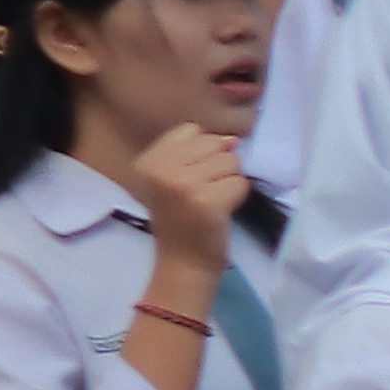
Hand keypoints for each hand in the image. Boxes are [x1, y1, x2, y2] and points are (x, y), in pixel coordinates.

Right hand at [131, 124, 245, 263]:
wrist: (182, 260)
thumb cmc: (182, 218)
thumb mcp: (173, 179)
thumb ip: (197, 153)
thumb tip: (232, 140)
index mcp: (148, 160)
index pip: (191, 129)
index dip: (203, 149)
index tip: (195, 174)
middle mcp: (160, 169)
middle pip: (213, 142)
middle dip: (219, 165)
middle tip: (205, 190)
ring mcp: (183, 185)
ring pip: (230, 161)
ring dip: (229, 181)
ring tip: (212, 200)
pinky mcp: (207, 201)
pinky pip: (240, 183)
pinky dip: (238, 196)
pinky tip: (221, 211)